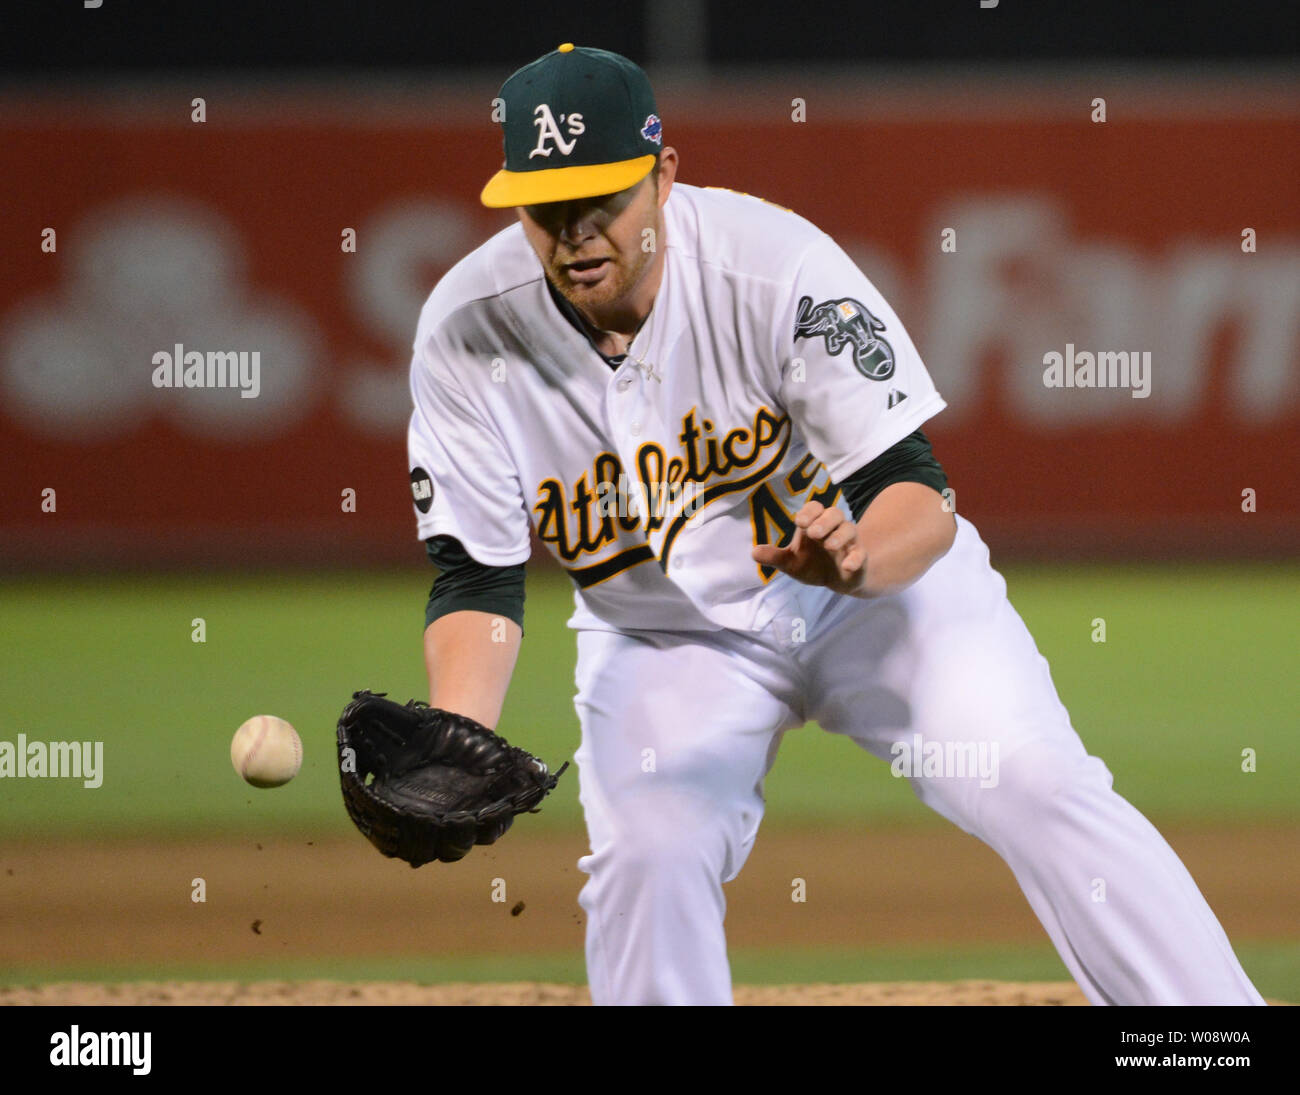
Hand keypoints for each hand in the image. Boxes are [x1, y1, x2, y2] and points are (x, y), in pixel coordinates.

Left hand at [751, 500, 867, 596]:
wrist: (837, 580)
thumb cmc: (812, 564)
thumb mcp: (791, 562)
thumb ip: (774, 556)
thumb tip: (753, 553)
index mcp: (815, 524)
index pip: (815, 508)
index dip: (809, 512)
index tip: (799, 522)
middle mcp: (834, 528)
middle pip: (835, 513)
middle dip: (824, 521)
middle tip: (813, 533)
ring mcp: (848, 542)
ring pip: (850, 529)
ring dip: (839, 536)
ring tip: (828, 545)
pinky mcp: (859, 557)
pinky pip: (861, 553)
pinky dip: (855, 558)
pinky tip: (847, 566)